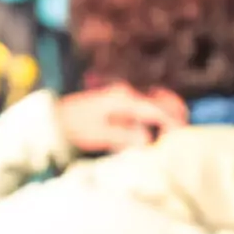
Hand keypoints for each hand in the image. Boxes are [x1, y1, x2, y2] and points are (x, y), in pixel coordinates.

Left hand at [56, 84, 187, 153]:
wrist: (52, 119)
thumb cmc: (73, 127)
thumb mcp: (99, 135)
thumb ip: (125, 136)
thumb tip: (148, 140)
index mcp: (124, 99)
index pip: (159, 110)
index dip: (174, 125)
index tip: (181, 139)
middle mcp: (128, 94)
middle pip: (165, 101)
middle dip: (176, 118)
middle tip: (179, 137)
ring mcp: (125, 97)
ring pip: (159, 103)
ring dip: (168, 117)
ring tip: (169, 136)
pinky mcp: (121, 103)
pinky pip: (148, 108)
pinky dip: (157, 117)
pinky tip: (155, 131)